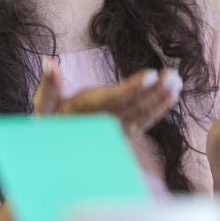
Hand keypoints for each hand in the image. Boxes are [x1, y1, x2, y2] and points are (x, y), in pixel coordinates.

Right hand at [32, 57, 181, 136]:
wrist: (54, 159)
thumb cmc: (48, 126)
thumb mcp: (43, 107)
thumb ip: (49, 86)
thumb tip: (49, 61)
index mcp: (86, 113)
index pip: (112, 100)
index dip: (131, 88)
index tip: (151, 76)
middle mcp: (104, 125)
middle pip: (133, 107)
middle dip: (154, 92)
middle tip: (173, 76)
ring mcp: (116, 132)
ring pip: (142, 116)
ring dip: (160, 100)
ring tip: (176, 83)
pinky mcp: (124, 135)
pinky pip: (144, 122)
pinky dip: (159, 109)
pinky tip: (172, 95)